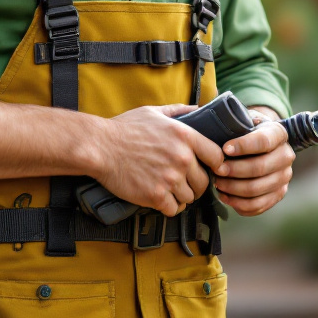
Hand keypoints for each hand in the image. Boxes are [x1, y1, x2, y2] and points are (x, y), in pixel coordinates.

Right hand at [95, 105, 224, 216]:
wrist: (101, 147)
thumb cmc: (125, 128)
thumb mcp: (154, 112)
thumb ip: (179, 111)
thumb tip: (198, 109)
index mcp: (185, 136)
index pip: (217, 157)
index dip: (215, 165)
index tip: (208, 168)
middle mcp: (182, 158)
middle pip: (204, 182)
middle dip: (196, 184)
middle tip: (185, 183)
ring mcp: (170, 179)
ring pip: (190, 198)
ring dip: (182, 196)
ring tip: (171, 191)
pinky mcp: (156, 196)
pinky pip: (174, 209)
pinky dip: (169, 207)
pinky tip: (162, 199)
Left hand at [212, 106, 293, 215]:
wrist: (260, 142)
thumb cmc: (245, 130)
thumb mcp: (242, 119)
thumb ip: (231, 121)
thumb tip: (205, 122)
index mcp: (278, 133)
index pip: (263, 141)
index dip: (243, 146)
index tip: (224, 149)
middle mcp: (286, 155)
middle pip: (260, 168)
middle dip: (234, 171)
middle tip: (216, 170)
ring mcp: (284, 177)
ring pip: (257, 189)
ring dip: (233, 188)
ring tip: (217, 183)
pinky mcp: (278, 194)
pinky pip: (258, 205)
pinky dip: (239, 204)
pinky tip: (225, 196)